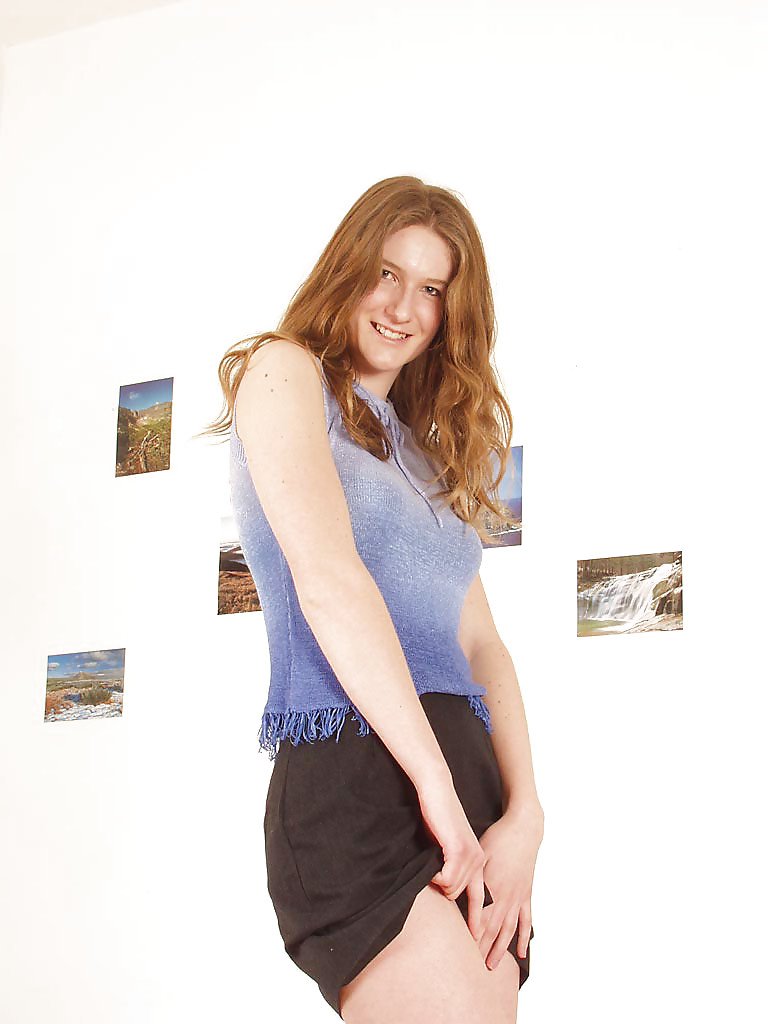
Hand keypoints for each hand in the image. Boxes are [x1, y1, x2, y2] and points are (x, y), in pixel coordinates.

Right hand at [415, 774, 486, 942]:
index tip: (474, 939)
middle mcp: (479, 861)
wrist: (437, 791)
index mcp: (479, 862)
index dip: (478, 921)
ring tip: (431, 872)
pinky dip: (434, 877)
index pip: (482, 899)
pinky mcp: (459, 850)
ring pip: (454, 890)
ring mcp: (471, 856)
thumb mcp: (447, 848)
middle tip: (439, 908)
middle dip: (450, 904)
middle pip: (465, 899)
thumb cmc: (437, 818)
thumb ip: (450, 867)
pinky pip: (446, 880)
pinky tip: (430, 867)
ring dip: (439, 885)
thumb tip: (445, 891)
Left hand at [476, 805, 543, 969]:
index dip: (471, 936)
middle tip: (472, 968)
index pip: (479, 918)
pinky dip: (524, 938)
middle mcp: (506, 896)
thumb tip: (452, 887)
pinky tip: (521, 953)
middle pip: (492, 929)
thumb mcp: (479, 853)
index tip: (461, 951)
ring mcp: (518, 897)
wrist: (523, 829)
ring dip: (500, 949)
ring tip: (492, 966)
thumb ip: (468, 874)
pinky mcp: (527, 894)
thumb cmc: (497, 838)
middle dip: (482, 948)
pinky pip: (526, 921)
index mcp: (492, 887)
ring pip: (509, 930)